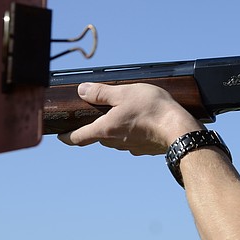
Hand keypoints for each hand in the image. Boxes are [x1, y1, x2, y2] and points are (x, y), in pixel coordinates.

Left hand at [57, 82, 203, 155]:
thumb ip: (101, 92)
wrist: (179, 129)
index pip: (77, 138)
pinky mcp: (145, 149)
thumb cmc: (152, 110)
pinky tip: (144, 123)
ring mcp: (131, 147)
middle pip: (98, 136)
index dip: (66, 136)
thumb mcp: (124, 92)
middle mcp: (115, 142)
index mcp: (105, 129)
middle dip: (97, 127)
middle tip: (102, 113)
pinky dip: (134, 133)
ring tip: (128, 114)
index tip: (60, 136)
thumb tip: (82, 90)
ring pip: (117, 139)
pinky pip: (134, 141)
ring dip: (117, 129)